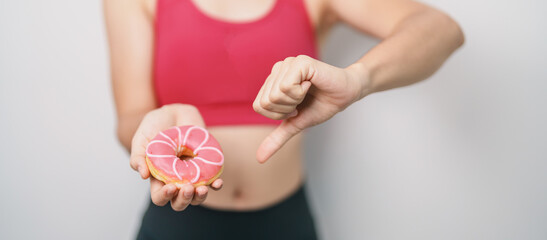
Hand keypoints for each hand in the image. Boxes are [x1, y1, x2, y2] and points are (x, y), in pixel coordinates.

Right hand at [130, 104, 222, 210]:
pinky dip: (216, 184)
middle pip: (179, 202)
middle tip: (188, 188)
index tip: (171, 187)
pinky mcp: (206, 166)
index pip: (160, 197)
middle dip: (184, 200)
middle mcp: (176, 180)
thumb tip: (143, 175)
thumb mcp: (141, 140)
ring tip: (202, 189)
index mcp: (158, 179)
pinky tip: (217, 182)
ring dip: (200, 197)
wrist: (174, 111)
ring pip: (197, 196)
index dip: (164, 196)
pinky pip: (213, 181)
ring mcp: (192, 174)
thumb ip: (138, 157)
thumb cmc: (154, 127)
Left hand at [253, 55, 367, 162]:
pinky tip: (310, 84)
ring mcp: (287, 63)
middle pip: (266, 102)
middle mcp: (277, 69)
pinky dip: (300, 93)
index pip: (259, 106)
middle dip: (286, 109)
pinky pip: (286, 87)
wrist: (346, 94)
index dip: (278, 115)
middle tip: (302, 101)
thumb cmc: (322, 105)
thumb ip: (277, 138)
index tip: (295, 108)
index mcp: (273, 81)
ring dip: (295, 101)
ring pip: (275, 95)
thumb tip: (260, 159)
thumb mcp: (296, 124)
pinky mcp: (299, 62)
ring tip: (307, 92)